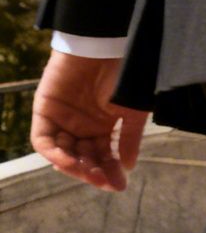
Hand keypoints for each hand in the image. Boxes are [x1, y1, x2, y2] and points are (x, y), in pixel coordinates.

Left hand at [32, 52, 148, 191]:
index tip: (119, 185)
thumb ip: (129, 138)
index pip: (104, 156)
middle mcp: (81, 127)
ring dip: (74, 166)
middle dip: (93, 172)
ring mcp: (62, 120)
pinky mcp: (44, 112)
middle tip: (105, 181)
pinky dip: (54, 153)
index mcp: (103, 127)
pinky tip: (68, 162)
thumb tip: (127, 166)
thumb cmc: (124, 75)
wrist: (104, 47)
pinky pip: (44, 140)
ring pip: (63, 153)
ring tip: (89, 173)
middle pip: (84, 158)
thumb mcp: (134, 110)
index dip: (110, 172)